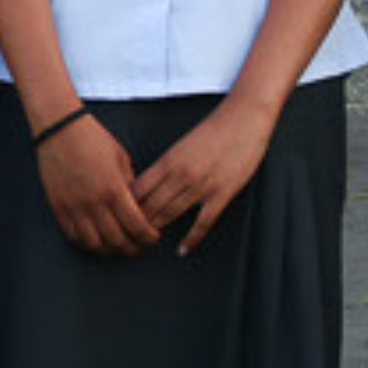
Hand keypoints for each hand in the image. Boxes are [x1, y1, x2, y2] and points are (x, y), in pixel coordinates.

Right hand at [33, 109, 154, 256]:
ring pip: (95, 245)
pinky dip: (88, 244)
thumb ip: (130, 185)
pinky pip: (74, 237)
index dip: (148, 237)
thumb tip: (136, 206)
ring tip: (118, 247)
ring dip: (110, 251)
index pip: (136, 226)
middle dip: (133, 248)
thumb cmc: (93, 138)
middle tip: (139, 246)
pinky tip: (97, 241)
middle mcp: (94, 203)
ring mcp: (74, 208)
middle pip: (117, 241)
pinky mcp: (59, 208)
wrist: (59, 129)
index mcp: (114, 189)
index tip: (153, 237)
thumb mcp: (121, 159)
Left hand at [133, 97, 280, 250]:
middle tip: (130, 234)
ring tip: (149, 241)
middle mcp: (180, 174)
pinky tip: (183, 250)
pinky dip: (191, 239)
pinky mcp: (222, 194)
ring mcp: (201, 186)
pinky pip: (202, 223)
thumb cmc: (215, 128)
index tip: (122, 216)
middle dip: (138, 222)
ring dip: (157, 229)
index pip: (139, 189)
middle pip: (150, 205)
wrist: (245, 117)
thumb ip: (168, 164)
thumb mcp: (183, 144)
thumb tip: (154, 183)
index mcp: (169, 160)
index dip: (127, 205)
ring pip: (170, 214)